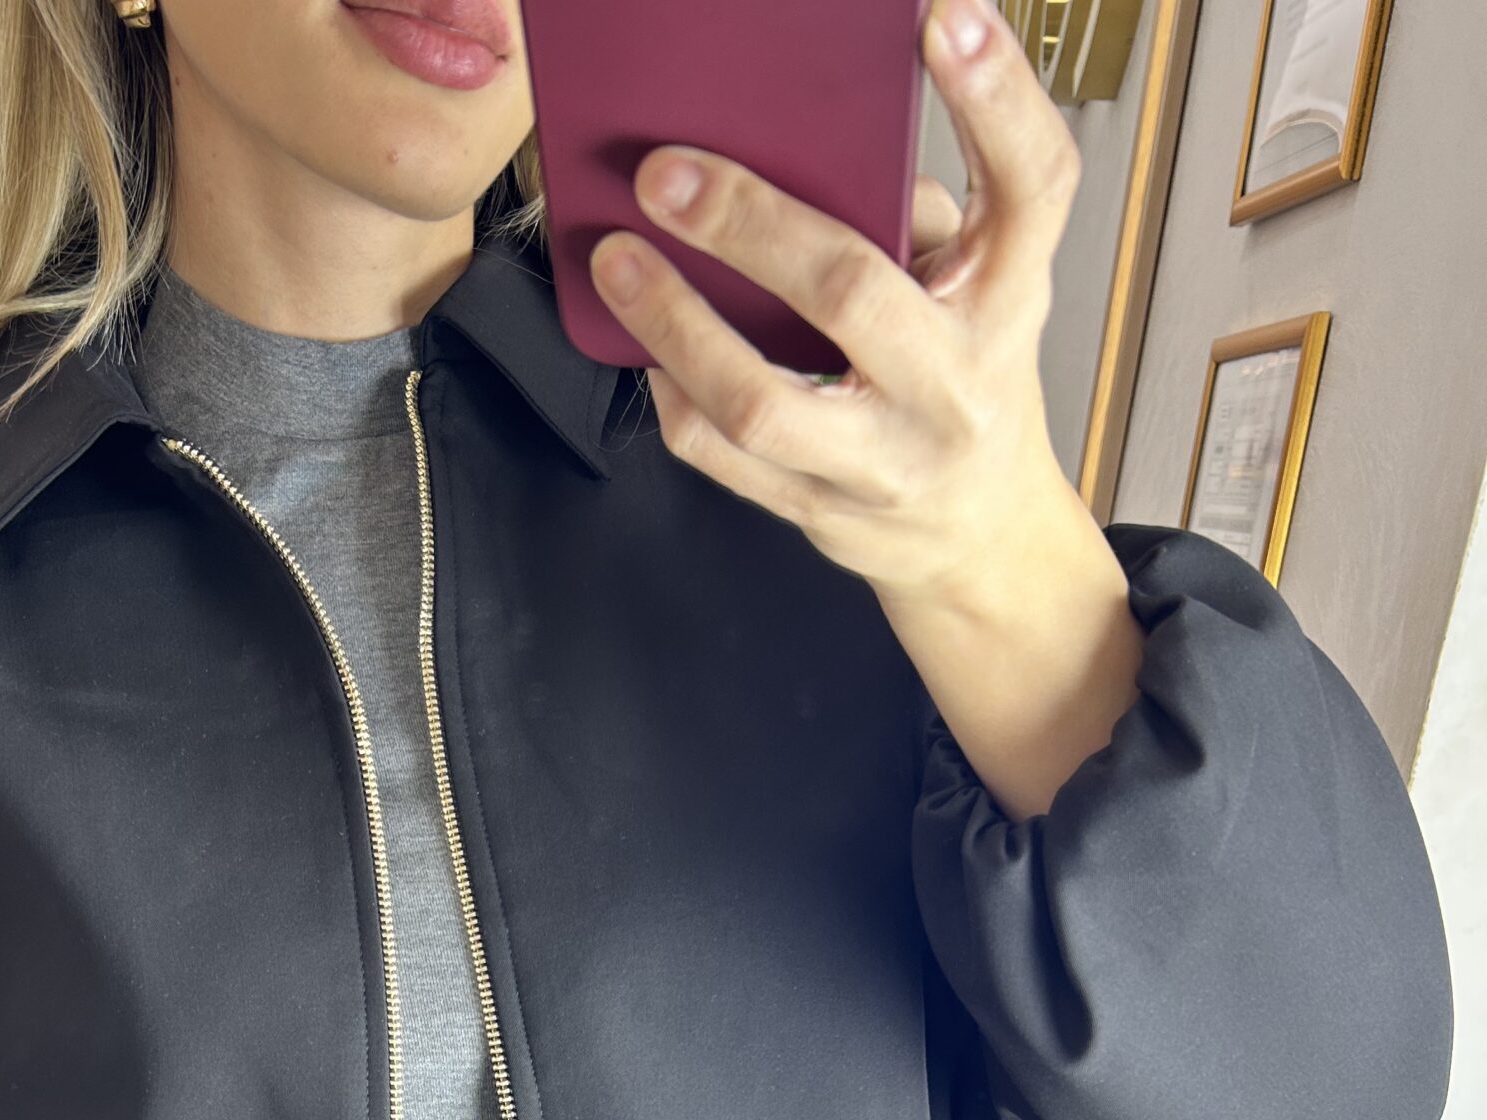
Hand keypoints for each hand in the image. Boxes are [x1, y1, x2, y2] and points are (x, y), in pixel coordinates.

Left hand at [586, 0, 1086, 610]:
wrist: (974, 535)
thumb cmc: (963, 378)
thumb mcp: (976, 286)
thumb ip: (910, 217)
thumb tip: (798, 141)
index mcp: (1007, 297)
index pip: (1031, 187)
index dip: (996, 97)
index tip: (946, 15)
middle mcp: (954, 381)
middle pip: (852, 293)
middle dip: (748, 225)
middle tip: (666, 173)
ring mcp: (885, 461)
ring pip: (764, 401)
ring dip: (677, 324)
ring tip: (621, 260)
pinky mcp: (823, 512)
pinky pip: (726, 459)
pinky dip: (676, 398)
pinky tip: (650, 353)